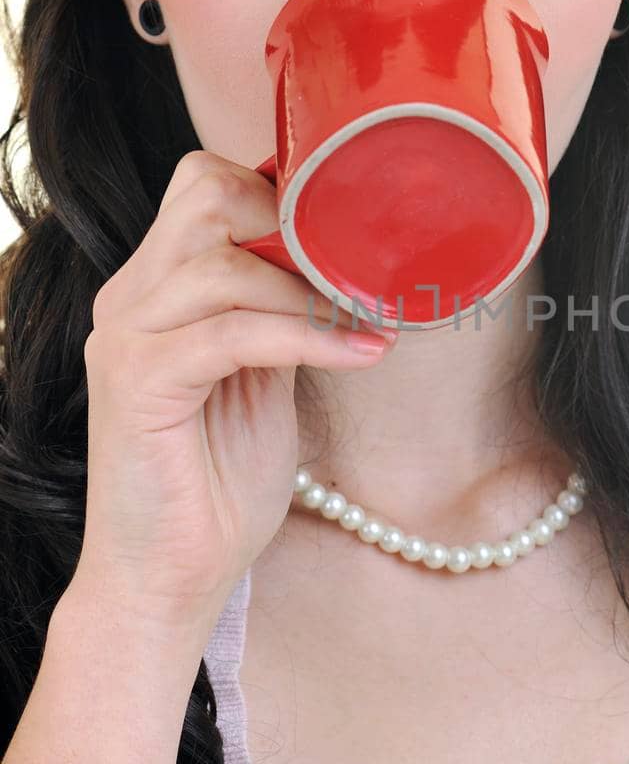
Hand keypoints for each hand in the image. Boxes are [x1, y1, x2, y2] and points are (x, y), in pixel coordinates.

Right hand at [71, 149, 395, 638]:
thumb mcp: (267, 378)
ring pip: (221, 261)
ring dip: (309, 291)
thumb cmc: (219, 485)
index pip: (207, 185)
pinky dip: (306, 336)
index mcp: (158, 288)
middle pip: (206, 192)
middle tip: (356, 273)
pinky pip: (231, 331)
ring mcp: (125, 337)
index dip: (282, 194)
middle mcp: (130, 298)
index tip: (353, 237)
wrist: (173, 579)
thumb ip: (282, 314)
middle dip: (293, 225)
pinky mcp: (137, 382)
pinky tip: (360, 355)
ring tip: (369, 324)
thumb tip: (343, 264)